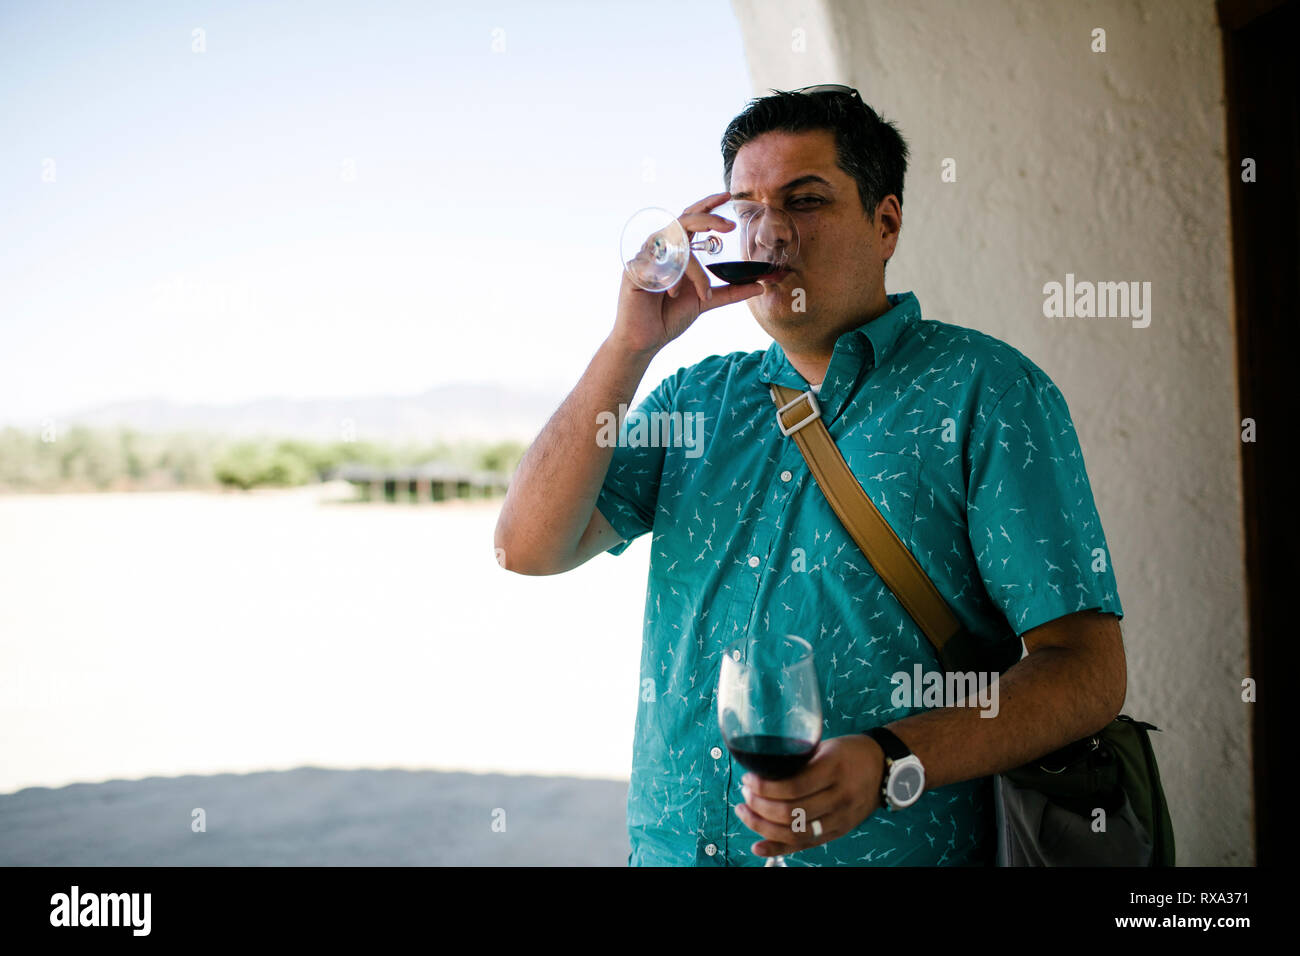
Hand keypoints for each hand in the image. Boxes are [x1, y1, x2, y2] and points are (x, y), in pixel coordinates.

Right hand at [610, 191, 764, 356]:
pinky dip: (674, 279)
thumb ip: (731, 291)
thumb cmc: (669, 317)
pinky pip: (660, 264)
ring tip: (703, 294)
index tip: (728, 196)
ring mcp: (646, 256)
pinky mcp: (634, 269)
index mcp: (677, 250)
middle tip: (730, 226)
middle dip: (708, 219)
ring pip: (677, 248)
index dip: (708, 205)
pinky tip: (673, 294)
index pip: (692, 218)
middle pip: (684, 220)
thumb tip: (761, 286)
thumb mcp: (706, 302)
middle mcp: (661, 248)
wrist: (645, 340)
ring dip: (694, 272)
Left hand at [736, 733, 884, 858]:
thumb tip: (762, 771)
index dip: (765, 787)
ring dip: (763, 826)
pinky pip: (805, 845)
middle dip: (759, 806)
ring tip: (746, 814)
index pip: (793, 786)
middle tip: (745, 795)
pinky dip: (779, 848)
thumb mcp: (825, 747)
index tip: (748, 780)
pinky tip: (758, 847)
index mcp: (834, 769)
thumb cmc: (851, 753)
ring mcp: (840, 818)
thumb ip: (799, 761)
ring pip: (795, 833)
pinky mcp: (838, 832)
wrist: (884, 768)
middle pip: (791, 812)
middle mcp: (839, 797)